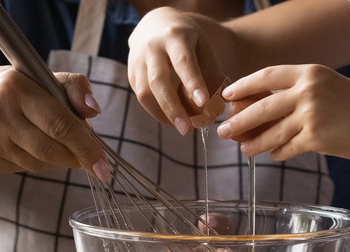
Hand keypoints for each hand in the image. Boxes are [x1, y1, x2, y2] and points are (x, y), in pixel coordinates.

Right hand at [0, 66, 106, 176]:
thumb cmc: (6, 88)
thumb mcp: (37, 76)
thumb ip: (72, 87)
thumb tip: (94, 112)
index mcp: (15, 88)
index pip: (60, 125)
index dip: (87, 148)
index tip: (104, 166)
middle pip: (52, 150)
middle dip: (75, 157)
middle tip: (88, 157)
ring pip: (39, 163)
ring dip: (55, 158)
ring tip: (48, 139)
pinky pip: (23, 169)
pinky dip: (34, 161)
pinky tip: (24, 144)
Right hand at [128, 7, 223, 134]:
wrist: (155, 23)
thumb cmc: (187, 39)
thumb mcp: (202, 45)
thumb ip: (210, 71)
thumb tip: (219, 103)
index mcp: (174, 36)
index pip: (183, 61)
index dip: (192, 82)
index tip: (203, 103)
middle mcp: (152, 47)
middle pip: (158, 81)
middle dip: (173, 108)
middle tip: (187, 130)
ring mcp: (137, 60)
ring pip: (145, 93)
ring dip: (163, 115)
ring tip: (182, 128)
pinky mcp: (131, 73)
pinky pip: (142, 97)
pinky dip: (157, 112)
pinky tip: (172, 119)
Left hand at [216, 64, 349, 160]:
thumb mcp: (329, 88)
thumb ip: (299, 95)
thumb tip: (264, 112)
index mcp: (310, 72)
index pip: (266, 76)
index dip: (243, 86)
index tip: (227, 96)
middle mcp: (308, 90)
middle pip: (261, 107)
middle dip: (238, 121)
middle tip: (223, 131)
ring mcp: (311, 115)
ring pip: (272, 132)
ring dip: (254, 142)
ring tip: (243, 149)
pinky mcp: (317, 138)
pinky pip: (287, 148)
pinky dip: (278, 153)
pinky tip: (273, 155)